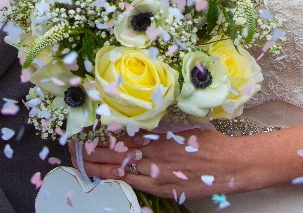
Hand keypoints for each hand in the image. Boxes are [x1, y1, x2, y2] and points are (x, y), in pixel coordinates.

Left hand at [83, 129, 259, 199]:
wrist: (229, 165)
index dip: (99, 131)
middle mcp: (152, 153)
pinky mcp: (161, 187)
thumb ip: (159, 121)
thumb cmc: (208, 141)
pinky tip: (104, 176)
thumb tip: (139, 114)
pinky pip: (133, 183)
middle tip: (73, 146)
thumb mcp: (182, 122)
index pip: (120, 132)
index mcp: (156, 133)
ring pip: (119, 168)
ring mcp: (155, 173)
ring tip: (80, 161)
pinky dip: (117, 178)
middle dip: (91, 149)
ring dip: (98, 165)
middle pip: (114, 151)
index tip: (84, 128)